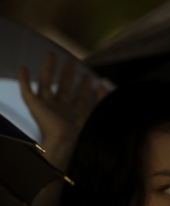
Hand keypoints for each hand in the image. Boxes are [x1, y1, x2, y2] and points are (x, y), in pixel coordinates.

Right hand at [18, 53, 103, 168]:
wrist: (67, 143)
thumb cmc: (84, 134)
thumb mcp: (99, 115)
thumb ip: (102, 101)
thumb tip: (104, 85)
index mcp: (78, 115)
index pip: (81, 97)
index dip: (85, 86)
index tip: (89, 76)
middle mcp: (62, 110)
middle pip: (64, 88)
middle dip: (68, 74)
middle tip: (72, 60)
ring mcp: (48, 108)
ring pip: (46, 85)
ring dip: (48, 70)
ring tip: (52, 55)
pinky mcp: (35, 108)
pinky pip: (27, 91)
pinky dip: (24, 80)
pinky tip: (23, 68)